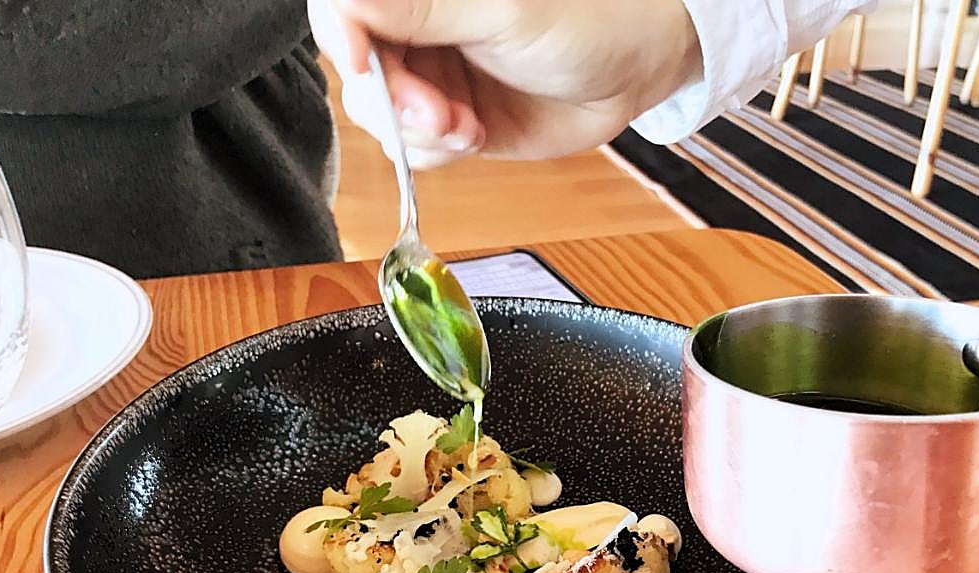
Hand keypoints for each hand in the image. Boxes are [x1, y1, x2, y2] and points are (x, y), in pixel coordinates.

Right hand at [308, 0, 701, 168]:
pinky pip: (414, 150)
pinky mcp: (449, 123)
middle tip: (440, 113)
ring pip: (381, 118)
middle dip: (394, 100)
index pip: (345, 11)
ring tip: (466, 126)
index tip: (363, 66)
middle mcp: (414, 29)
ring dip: (419, 133)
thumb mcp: (499, 12)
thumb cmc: (584, 22)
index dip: (345, 40)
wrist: (633, 73)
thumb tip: (345, 9)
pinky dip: (437, 152)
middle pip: (359, 71)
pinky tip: (474, 135)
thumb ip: (421, 10)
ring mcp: (430, 78)